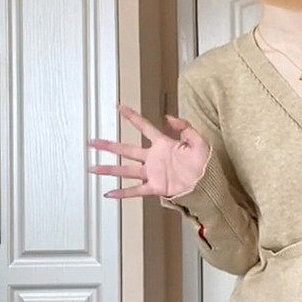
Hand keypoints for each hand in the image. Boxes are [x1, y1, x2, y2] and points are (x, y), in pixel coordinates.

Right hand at [87, 102, 210, 198]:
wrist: (208, 184)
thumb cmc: (205, 163)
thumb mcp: (198, 140)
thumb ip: (184, 127)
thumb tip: (168, 117)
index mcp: (163, 144)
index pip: (144, 127)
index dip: (132, 117)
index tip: (119, 108)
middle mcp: (153, 158)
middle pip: (126, 149)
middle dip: (109, 145)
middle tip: (93, 142)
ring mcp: (153, 173)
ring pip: (126, 170)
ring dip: (109, 169)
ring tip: (93, 168)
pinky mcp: (156, 187)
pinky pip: (136, 190)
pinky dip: (123, 193)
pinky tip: (109, 193)